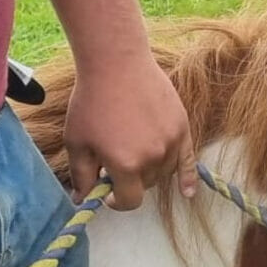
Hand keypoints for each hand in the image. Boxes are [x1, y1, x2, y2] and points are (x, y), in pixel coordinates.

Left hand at [66, 56, 194, 208]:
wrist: (117, 65)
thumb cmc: (91, 102)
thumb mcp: (77, 142)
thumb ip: (82, 176)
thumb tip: (82, 200)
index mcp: (126, 164)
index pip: (129, 200)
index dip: (116, 201)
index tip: (106, 193)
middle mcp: (153, 158)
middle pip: (147, 185)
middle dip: (130, 181)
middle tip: (115, 164)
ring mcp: (172, 142)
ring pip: (164, 172)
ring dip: (149, 172)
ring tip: (134, 153)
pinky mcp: (182, 128)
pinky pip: (188, 161)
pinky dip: (188, 178)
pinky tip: (188, 192)